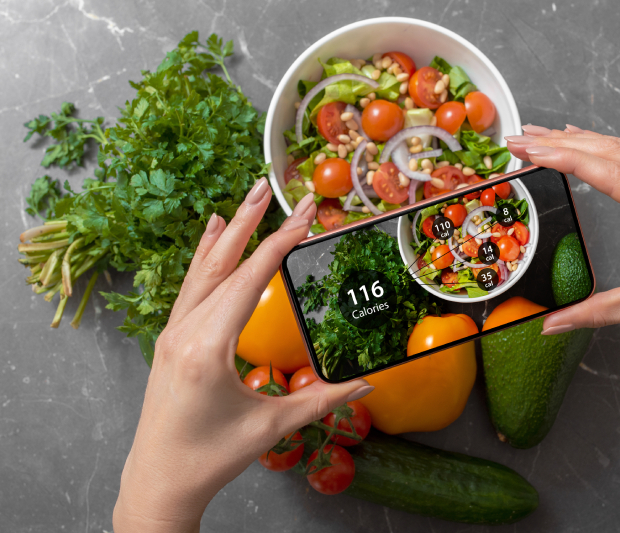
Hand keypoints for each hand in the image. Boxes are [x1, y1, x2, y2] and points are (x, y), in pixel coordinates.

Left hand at [113, 178, 373, 532]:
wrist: (160, 481)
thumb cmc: (210, 457)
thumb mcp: (271, 427)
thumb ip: (323, 399)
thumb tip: (368, 383)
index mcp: (207, 349)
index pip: (249, 281)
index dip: (280, 245)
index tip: (305, 217)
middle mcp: (183, 332)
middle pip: (222, 265)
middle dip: (251, 223)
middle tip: (269, 187)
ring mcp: (171, 333)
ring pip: (202, 272)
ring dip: (227, 234)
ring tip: (246, 200)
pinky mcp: (170, 339)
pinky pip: (189, 288)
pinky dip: (203, 257)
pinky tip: (212, 236)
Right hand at [506, 125, 619, 375]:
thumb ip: (598, 312)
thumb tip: (551, 324)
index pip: (612, 175)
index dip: (566, 159)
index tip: (532, 150)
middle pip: (613, 152)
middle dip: (560, 143)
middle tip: (520, 139)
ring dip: (578, 140)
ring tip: (538, 136)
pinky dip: (602, 145)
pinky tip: (580, 138)